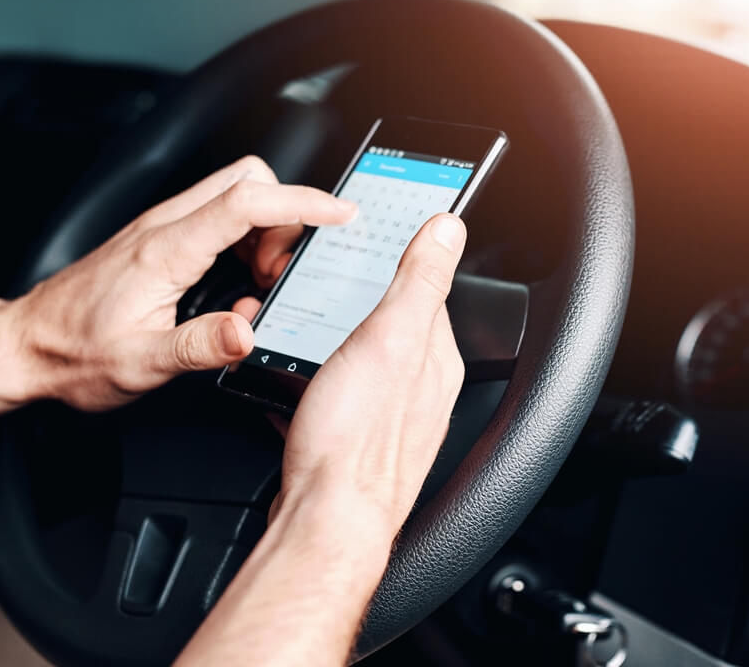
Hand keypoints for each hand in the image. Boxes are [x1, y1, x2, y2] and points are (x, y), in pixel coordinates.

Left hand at [12, 155, 356, 410]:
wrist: (27, 346)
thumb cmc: (75, 353)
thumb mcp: (141, 363)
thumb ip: (200, 346)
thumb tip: (248, 332)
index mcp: (167, 250)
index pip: (248, 202)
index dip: (302, 202)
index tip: (340, 214)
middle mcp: (165, 227)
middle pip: (247, 181)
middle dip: (285, 216)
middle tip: (278, 272)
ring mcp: (162, 229)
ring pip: (236, 195)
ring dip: (265, 231)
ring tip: (257, 284)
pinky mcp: (161, 239)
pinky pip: (219, 217)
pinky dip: (245, 240)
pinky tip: (236, 283)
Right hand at [175, 214, 466, 666]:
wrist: (325, 521)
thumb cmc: (355, 441)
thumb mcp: (390, 339)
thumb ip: (420, 281)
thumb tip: (448, 227)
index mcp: (435, 357)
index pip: (427, 290)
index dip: (398, 261)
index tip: (375, 240)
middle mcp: (422, 387)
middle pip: (394, 325)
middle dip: (361, 303)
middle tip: (328, 285)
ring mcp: (390, 416)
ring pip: (365, 361)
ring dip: (338, 341)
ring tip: (308, 328)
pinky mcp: (356, 440)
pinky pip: (340, 396)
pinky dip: (319, 381)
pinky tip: (301, 382)